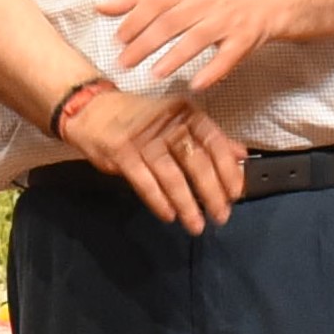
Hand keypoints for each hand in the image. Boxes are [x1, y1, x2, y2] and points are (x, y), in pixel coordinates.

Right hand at [67, 83, 252, 233]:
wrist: (91, 109)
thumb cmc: (140, 119)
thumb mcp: (177, 120)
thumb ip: (210, 138)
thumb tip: (242, 155)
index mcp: (185, 113)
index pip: (215, 141)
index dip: (228, 170)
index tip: (236, 193)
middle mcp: (167, 123)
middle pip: (196, 162)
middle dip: (211, 193)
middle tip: (221, 216)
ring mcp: (143, 138)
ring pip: (172, 176)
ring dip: (187, 204)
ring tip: (196, 225)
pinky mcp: (121, 152)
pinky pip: (145, 182)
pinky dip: (158, 201)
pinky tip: (169, 215)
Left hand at [87, 0, 302, 98]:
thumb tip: (100, 7)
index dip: (135, 17)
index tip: (117, 36)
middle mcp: (205, 3)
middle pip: (172, 20)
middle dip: (146, 41)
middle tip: (124, 61)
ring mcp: (226, 21)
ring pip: (198, 38)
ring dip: (175, 56)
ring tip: (155, 74)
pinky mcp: (245, 39)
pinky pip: (228, 56)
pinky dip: (213, 71)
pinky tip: (197, 85)